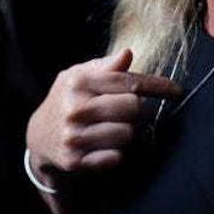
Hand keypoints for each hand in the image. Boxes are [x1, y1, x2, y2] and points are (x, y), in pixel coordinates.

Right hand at [26, 49, 181, 181]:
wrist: (37, 136)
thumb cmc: (67, 100)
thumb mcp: (78, 76)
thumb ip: (105, 66)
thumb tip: (128, 53)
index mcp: (78, 82)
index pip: (128, 82)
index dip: (158, 86)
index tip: (176, 91)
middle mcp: (74, 108)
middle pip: (133, 107)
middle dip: (139, 110)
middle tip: (133, 112)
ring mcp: (74, 135)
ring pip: (127, 134)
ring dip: (128, 132)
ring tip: (116, 128)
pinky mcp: (75, 160)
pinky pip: (116, 157)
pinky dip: (118, 151)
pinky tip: (107, 145)